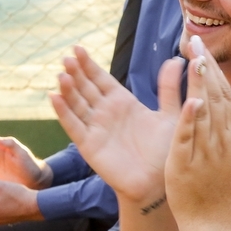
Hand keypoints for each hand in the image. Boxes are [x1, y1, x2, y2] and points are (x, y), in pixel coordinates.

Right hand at [50, 45, 184, 203]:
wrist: (158, 183)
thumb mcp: (170, 114)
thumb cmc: (165, 151)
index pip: (101, 79)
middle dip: (76, 72)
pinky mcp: (89, 145)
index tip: (78, 48)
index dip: (89, 64)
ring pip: (77, 104)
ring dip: (68, 89)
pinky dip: (63, 112)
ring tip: (62, 74)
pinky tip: (54, 97)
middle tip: (68, 57)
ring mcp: (95, 128)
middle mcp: (106, 113)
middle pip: (85, 88)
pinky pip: (73, 126)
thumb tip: (176, 59)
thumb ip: (169, 87)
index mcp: (123, 103)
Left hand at [165, 44, 230, 225]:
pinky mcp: (185, 165)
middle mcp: (222, 140)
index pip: (225, 95)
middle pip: (215, 98)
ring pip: (204, 114)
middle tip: (195, 42)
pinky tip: (191, 100)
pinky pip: (189, 139)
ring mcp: (205, 153)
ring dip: (200, 86)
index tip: (203, 48)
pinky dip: (190, 121)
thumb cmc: (229, 191)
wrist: (214, 224)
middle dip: (206, 68)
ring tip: (194, 58)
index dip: (214, 70)